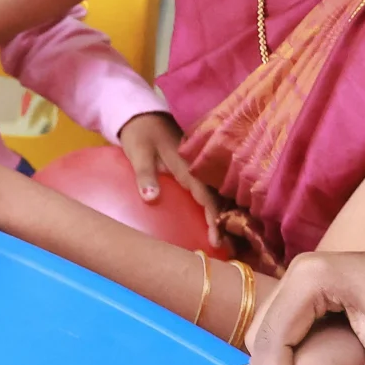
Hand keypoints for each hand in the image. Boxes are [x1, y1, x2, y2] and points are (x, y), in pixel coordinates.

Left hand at [116, 111, 221, 246]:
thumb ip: (145, 175)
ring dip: (220, 216)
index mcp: (188, 165)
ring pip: (215, 195)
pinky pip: (207, 190)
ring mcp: (197, 169)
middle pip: (217, 198)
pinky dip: (212, 206)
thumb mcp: (139, 153)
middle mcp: (198, 168)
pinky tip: (211, 221)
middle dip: (223, 222)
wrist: (141, 115)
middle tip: (225, 248)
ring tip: (223, 241)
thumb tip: (151, 198)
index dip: (213, 217)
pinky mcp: (193, 170)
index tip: (216, 239)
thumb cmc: (139, 134)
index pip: (207, 196)